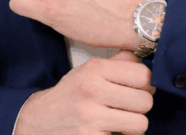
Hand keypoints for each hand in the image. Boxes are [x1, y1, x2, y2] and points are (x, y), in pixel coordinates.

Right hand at [14, 49, 155, 134]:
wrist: (38, 121)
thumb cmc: (71, 94)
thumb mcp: (89, 70)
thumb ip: (118, 62)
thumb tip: (147, 58)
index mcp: (95, 69)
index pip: (143, 75)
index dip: (147, 84)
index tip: (139, 89)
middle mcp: (92, 90)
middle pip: (145, 101)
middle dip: (142, 107)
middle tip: (131, 108)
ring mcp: (90, 117)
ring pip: (140, 124)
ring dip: (135, 125)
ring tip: (123, 121)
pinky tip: (110, 132)